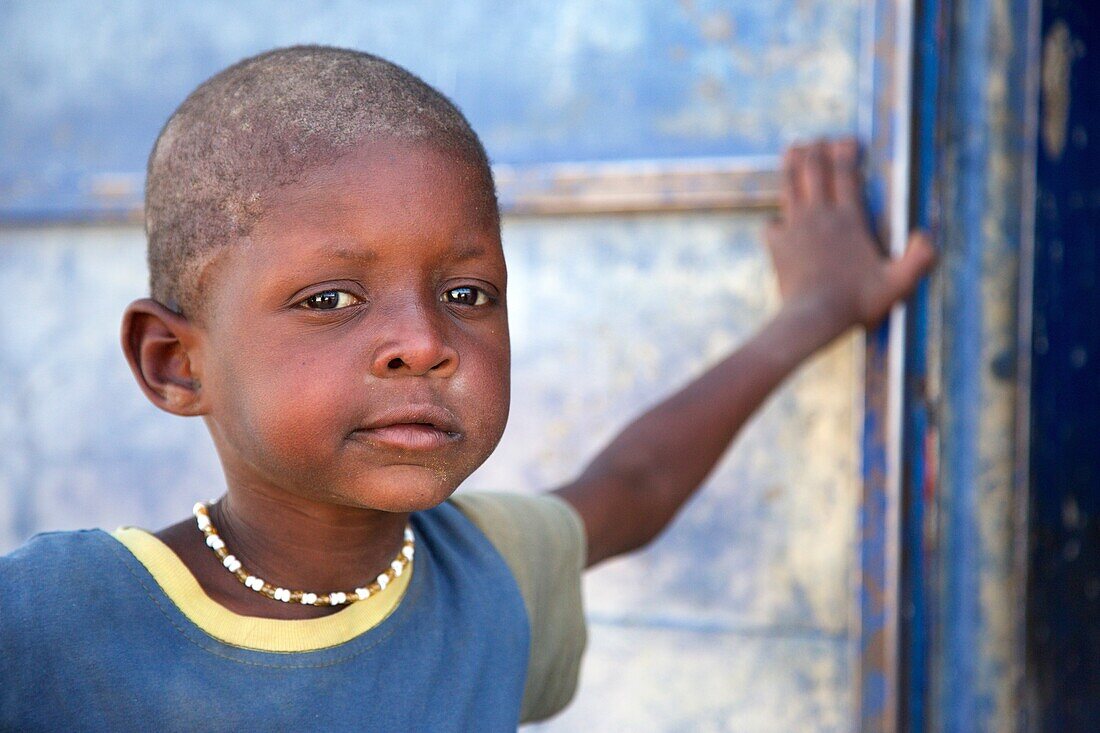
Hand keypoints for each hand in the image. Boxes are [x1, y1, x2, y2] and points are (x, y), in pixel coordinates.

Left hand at [764, 138, 936, 332]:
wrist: (813, 317)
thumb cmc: (858, 301)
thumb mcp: (898, 284)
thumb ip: (919, 259)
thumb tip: (927, 235)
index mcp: (849, 218)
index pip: (845, 173)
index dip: (846, 151)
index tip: (848, 140)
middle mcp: (819, 216)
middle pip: (814, 171)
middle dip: (816, 151)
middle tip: (818, 140)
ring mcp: (795, 228)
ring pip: (789, 186)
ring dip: (791, 165)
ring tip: (793, 149)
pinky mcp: (777, 245)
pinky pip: (771, 224)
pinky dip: (775, 219)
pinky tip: (777, 220)